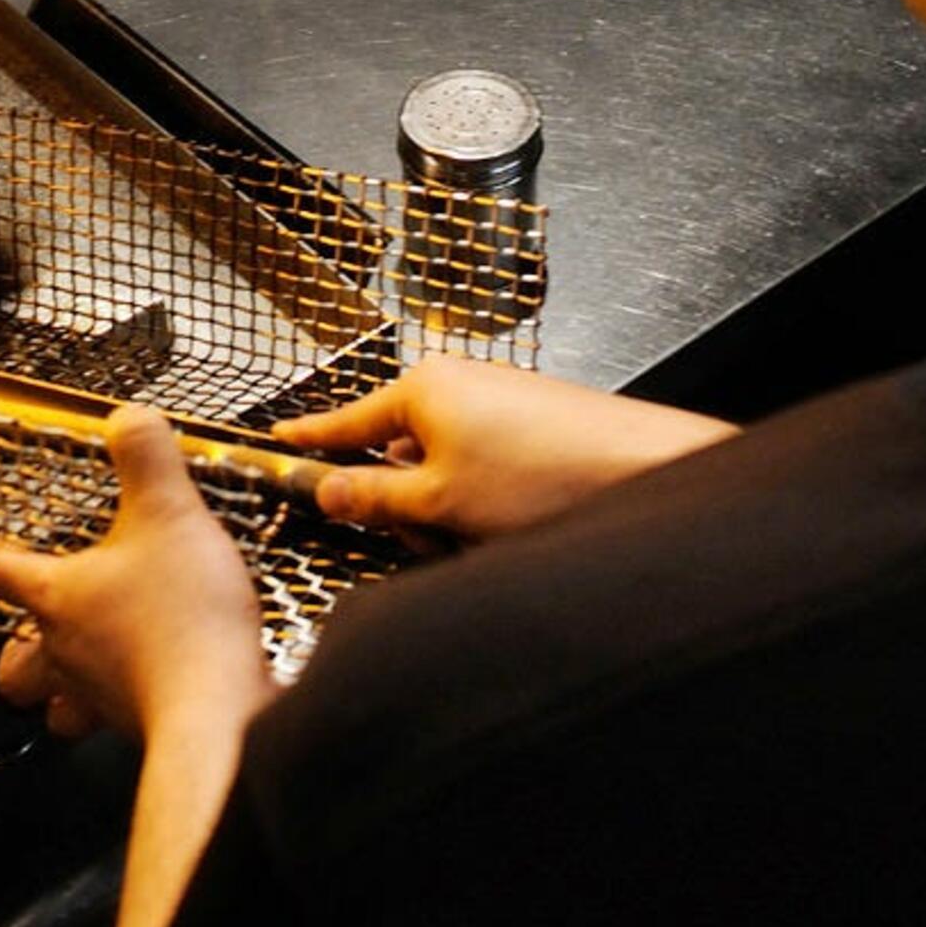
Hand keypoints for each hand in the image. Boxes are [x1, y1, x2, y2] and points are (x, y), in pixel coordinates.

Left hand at [0, 405, 273, 742]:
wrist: (221, 716)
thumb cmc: (181, 620)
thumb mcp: (169, 513)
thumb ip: (146, 458)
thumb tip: (128, 418)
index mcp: (57, 598)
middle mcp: (67, 655)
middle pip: (13, 666)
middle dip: (14, 648)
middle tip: (25, 628)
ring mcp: (102, 697)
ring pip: (57, 704)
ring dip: (62, 685)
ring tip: (88, 659)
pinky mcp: (144, 722)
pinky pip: (114, 716)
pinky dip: (125, 695)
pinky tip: (158, 673)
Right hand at [275, 358, 738, 542]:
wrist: (644, 471)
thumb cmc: (548, 476)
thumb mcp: (439, 501)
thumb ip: (374, 497)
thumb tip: (330, 491)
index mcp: (425, 388)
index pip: (348, 418)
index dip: (312, 439)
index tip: (281, 440)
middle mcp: (459, 387)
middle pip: (398, 455)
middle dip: (404, 506)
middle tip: (427, 539)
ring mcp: (499, 408)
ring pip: (443, 474)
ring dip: (448, 516)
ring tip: (482, 539)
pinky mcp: (532, 433)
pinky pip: (483, 476)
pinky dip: (485, 510)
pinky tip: (513, 530)